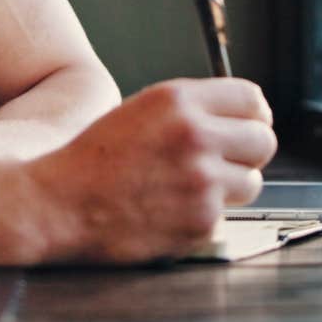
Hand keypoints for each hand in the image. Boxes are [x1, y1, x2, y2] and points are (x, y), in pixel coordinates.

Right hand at [23, 77, 276, 263]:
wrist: (57, 204)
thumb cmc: (93, 159)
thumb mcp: (141, 111)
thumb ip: (191, 110)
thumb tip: (241, 118)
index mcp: (180, 101)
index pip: (252, 99)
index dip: (254, 114)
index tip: (249, 125)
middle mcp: (196, 136)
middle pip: (263, 141)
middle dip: (248, 152)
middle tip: (226, 160)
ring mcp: (202, 182)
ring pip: (251, 182)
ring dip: (229, 186)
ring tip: (189, 188)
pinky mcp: (201, 222)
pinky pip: (224, 216)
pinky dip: (203, 216)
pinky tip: (170, 211)